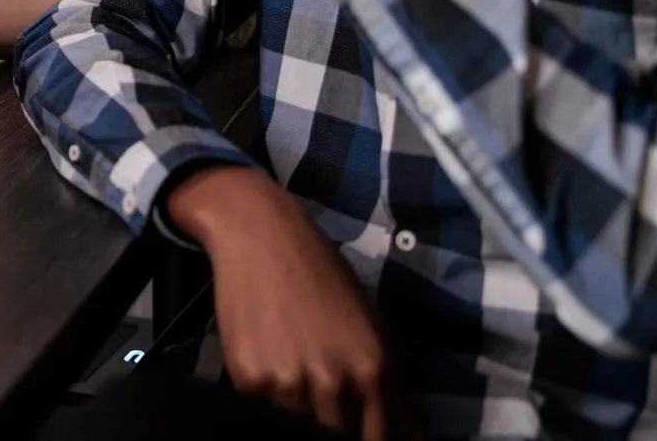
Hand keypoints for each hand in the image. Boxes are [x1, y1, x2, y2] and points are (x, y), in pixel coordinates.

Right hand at [169, 167, 412, 440]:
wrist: (260, 236)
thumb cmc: (321, 275)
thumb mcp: (371, 325)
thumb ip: (391, 388)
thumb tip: (410, 438)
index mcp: (371, 367)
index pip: (380, 439)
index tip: (364, 434)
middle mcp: (332, 380)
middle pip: (338, 438)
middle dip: (337, 430)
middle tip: (325, 399)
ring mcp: (287, 382)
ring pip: (297, 428)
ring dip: (300, 413)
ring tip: (295, 375)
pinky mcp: (247, 377)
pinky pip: (262, 410)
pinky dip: (268, 399)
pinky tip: (270, 365)